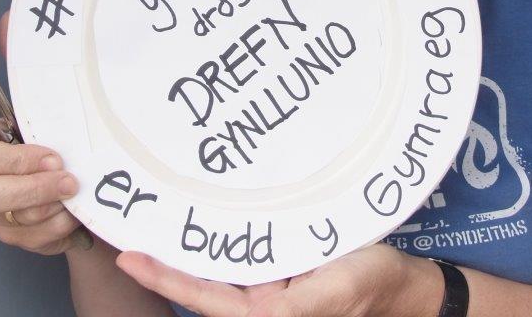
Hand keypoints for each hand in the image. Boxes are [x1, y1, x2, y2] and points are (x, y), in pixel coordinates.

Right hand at [0, 11, 85, 254]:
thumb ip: (24, 67)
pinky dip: (60, 229)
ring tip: (77, 193)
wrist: (84, 184)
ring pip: (12, 223)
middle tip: (69, 180)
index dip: (14, 160)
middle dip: (29, 189)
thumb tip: (10, 18)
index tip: (54, 153)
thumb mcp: (46, 104)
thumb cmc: (60, 139)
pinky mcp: (20, 241)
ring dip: (50, 209)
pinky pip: (35, 242)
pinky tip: (76, 215)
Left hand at [115, 242, 443, 316]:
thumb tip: (254, 302)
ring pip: (219, 274)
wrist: (405, 287)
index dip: (166, 279)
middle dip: (166, 267)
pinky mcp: (281, 278)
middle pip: (203, 288)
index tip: (130, 258)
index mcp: (271, 314)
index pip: (206, 298)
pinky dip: (219, 247)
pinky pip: (242, 264)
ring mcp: (271, 292)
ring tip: (154, 224)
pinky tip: (205, 223)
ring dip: (188, 255)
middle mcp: (264, 306)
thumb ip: (293, 301)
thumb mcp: (333, 286)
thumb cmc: (372, 284)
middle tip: (126, 235)